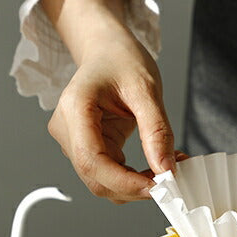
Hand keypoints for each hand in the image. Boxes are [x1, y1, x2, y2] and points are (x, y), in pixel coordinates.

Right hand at [43, 0, 176, 202]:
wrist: (107, 49)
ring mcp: (74, 141)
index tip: (156, 186)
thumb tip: (166, 168)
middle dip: (133, 187)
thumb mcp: (146, 89)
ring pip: (102, 181)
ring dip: (136, 184)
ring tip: (168, 168)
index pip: (91, 160)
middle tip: (170, 180)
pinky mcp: (87, 147)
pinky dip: (134, 176)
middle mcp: (66, 129)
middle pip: (95, 177)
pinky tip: (156, 164)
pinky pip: (109, 173)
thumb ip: (156, 130)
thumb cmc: (121, 59)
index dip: (123, 181)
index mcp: (75, 108)